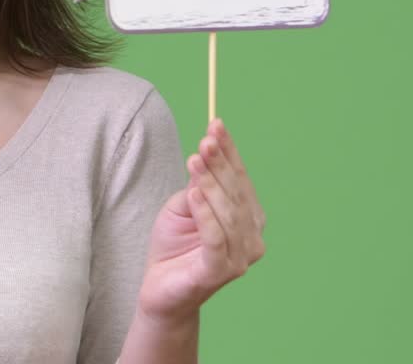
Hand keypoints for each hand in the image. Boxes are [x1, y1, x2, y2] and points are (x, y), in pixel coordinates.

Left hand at [136, 119, 266, 321]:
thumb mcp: (182, 206)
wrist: (160, 290)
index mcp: (248, 218)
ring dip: (210, 184)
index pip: (240, 178)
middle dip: (220, 164)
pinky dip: (205, 214)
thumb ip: (197, 185)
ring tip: (194, 161)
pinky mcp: (218, 272)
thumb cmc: (174, 245)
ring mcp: (239, 258)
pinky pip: (215, 238)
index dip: (229, 151)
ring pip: (227, 213)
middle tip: (204, 141)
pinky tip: (193, 193)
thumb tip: (205, 153)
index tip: (216, 123)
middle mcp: (251, 238)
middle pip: (236, 193)